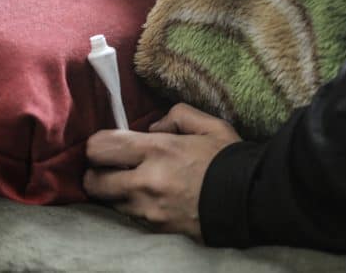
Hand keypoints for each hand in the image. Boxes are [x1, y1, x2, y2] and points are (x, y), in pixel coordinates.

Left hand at [83, 103, 240, 240]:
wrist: (252, 201)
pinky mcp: (157, 230)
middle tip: (111, 168)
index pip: (100, 148)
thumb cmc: (230, 159)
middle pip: (93, 182)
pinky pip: (130, 219)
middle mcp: (146, 182)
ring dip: (114, 193)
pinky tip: (151, 201)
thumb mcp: (210, 125)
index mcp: (157, 150)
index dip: (97, 145)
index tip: (108, 145)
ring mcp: (149, 210)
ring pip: (108, 204)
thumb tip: (153, 126)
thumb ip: (177, 115)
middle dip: (97, 173)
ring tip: (133, 185)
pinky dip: (133, 209)